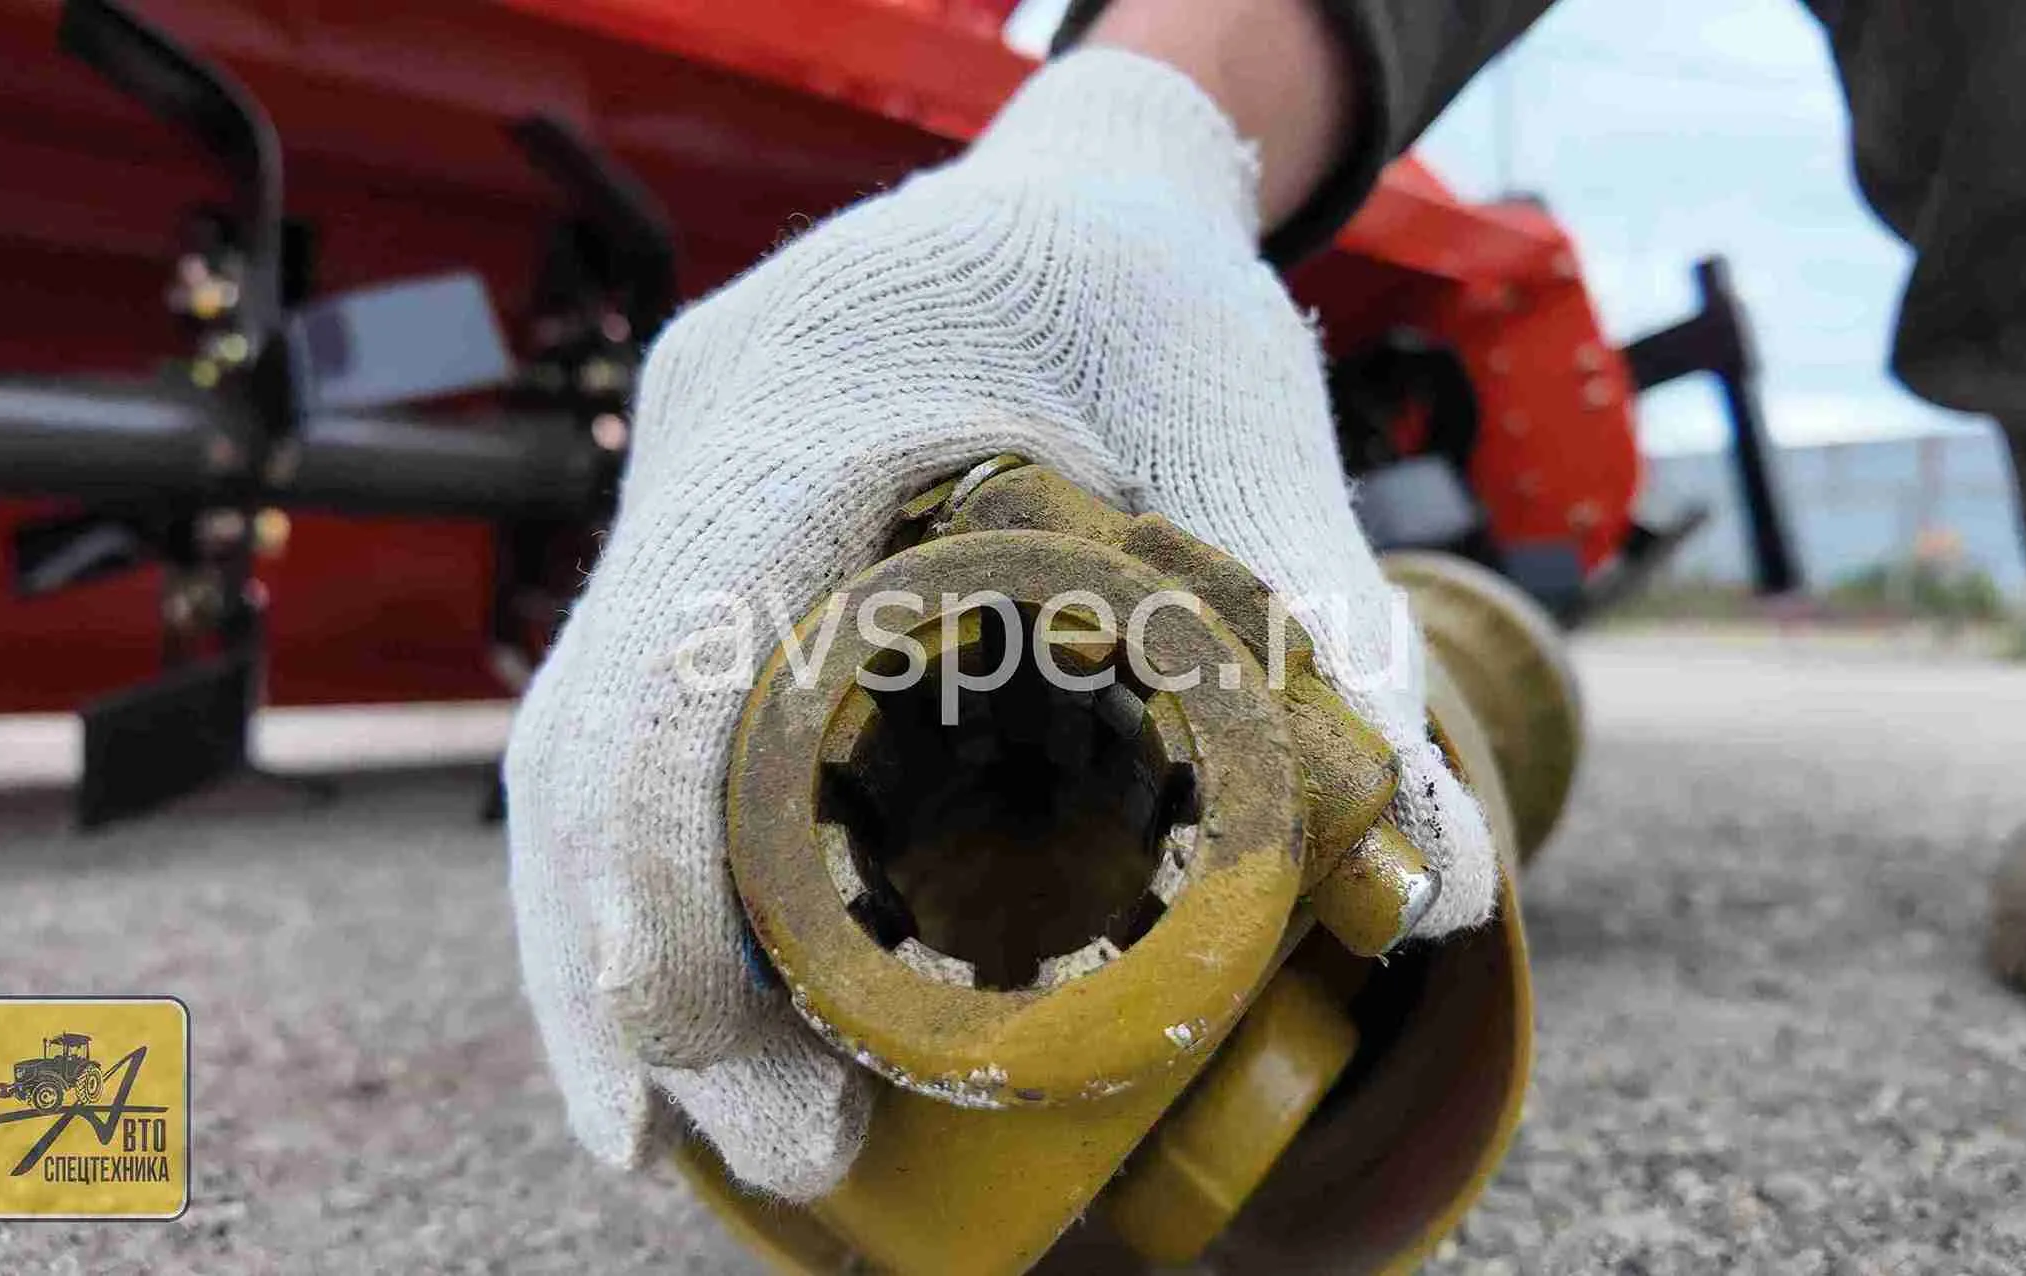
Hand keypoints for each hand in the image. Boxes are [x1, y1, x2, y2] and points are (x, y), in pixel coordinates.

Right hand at [503, 49, 1495, 1200]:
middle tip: (769, 1151)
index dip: (657, 874)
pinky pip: (624, 722)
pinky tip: (701, 1001)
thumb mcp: (1249, 432)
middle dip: (638, 968)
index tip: (700, 1060)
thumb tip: (1446, 888)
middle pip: (590, 738)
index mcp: (816, 398)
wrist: (1075, 188)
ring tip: (686, 1130)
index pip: (681, 656)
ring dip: (608, 947)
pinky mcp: (698, 543)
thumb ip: (1337, 639)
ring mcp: (680, 492)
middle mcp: (706, 444)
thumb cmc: (1155, 294)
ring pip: (580, 746)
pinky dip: (646, 874)